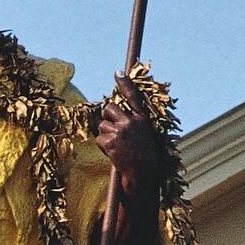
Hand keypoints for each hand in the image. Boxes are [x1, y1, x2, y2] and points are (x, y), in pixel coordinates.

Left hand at [96, 72, 159, 189]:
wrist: (142, 173)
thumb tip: (115, 113)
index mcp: (142, 119)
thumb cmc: (144, 156)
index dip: (125, 83)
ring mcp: (121, 131)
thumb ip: (134, 122)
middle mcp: (132, 122)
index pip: (133, 96)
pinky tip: (113, 153)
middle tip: (112, 128)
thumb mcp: (144, 134)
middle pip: (109, 108)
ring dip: (105, 135)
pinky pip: (99, 139)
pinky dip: (102, 146)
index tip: (118, 72)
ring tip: (117, 146)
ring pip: (102, 125)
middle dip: (106, 116)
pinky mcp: (111, 142)